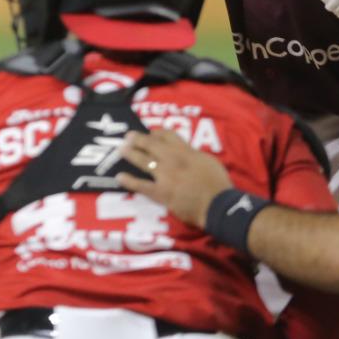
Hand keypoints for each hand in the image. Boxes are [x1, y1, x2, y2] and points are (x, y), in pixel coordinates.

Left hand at [116, 129, 233, 227]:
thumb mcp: (209, 161)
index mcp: (186, 151)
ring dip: (130, 154)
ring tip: (121, 150)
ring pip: (143, 161)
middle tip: (128, 137)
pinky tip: (120, 177)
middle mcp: (173, 159)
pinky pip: (141, 185)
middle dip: (138, 139)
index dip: (156, 133)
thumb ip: (194, 155)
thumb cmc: (217, 184)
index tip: (150, 134)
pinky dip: (129, 181)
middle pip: (151, 144)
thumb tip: (186, 152)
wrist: (217, 204)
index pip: (168, 135)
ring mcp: (165, 175)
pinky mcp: (160, 192)